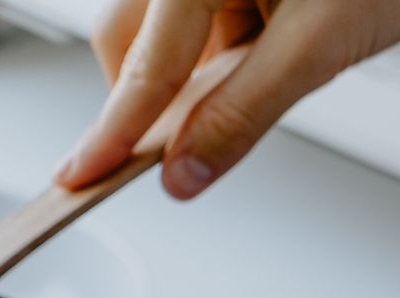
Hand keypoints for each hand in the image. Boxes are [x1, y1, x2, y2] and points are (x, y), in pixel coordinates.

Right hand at [56, 0, 399, 198]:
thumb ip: (242, 113)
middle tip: (185, 136)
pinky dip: (226, 46)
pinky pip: (199, 18)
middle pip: (130, 39)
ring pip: (164, 32)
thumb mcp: (321, 44)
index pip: (144, 65)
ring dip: (198, 68)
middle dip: (154, 94)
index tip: (78, 176)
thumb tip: (183, 173)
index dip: (112, 132)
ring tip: (273, 58)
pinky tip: (276, 39)